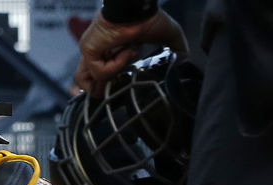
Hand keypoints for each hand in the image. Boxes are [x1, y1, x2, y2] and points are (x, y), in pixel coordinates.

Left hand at [73, 10, 187, 96]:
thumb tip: (185, 61)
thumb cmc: (150, 17)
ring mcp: (91, 52)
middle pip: (88, 84)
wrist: (140, 8)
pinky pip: (100, 71)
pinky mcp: (88, 50)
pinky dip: (117, 66)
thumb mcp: (168, 36)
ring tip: (125, 66)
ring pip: (87, 82)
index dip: (113, 84)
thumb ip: (176, 50)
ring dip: (110, 79)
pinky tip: (128, 52)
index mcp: (110, 52)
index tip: (130, 76)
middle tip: (123, 80)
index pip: (100, 77)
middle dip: (106, 89)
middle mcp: (97, 53)